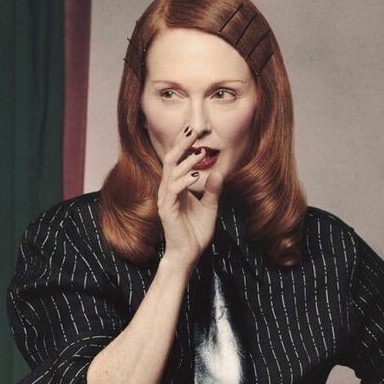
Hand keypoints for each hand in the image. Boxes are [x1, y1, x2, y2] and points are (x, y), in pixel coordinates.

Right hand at [158, 125, 223, 267]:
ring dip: (186, 160)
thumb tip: (218, 173)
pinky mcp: (167, 210)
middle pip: (170, 160)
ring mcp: (165, 199)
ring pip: (171, 172)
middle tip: (193, 129)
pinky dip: (184, 180)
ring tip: (200, 152)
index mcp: (175, 188)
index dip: (182, 144)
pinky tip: (196, 175)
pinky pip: (174, 189)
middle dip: (181, 144)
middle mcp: (167, 190)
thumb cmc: (195, 233)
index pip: (176, 160)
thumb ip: (212, 191)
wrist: (187, 254)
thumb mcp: (209, 208)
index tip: (192, 130)